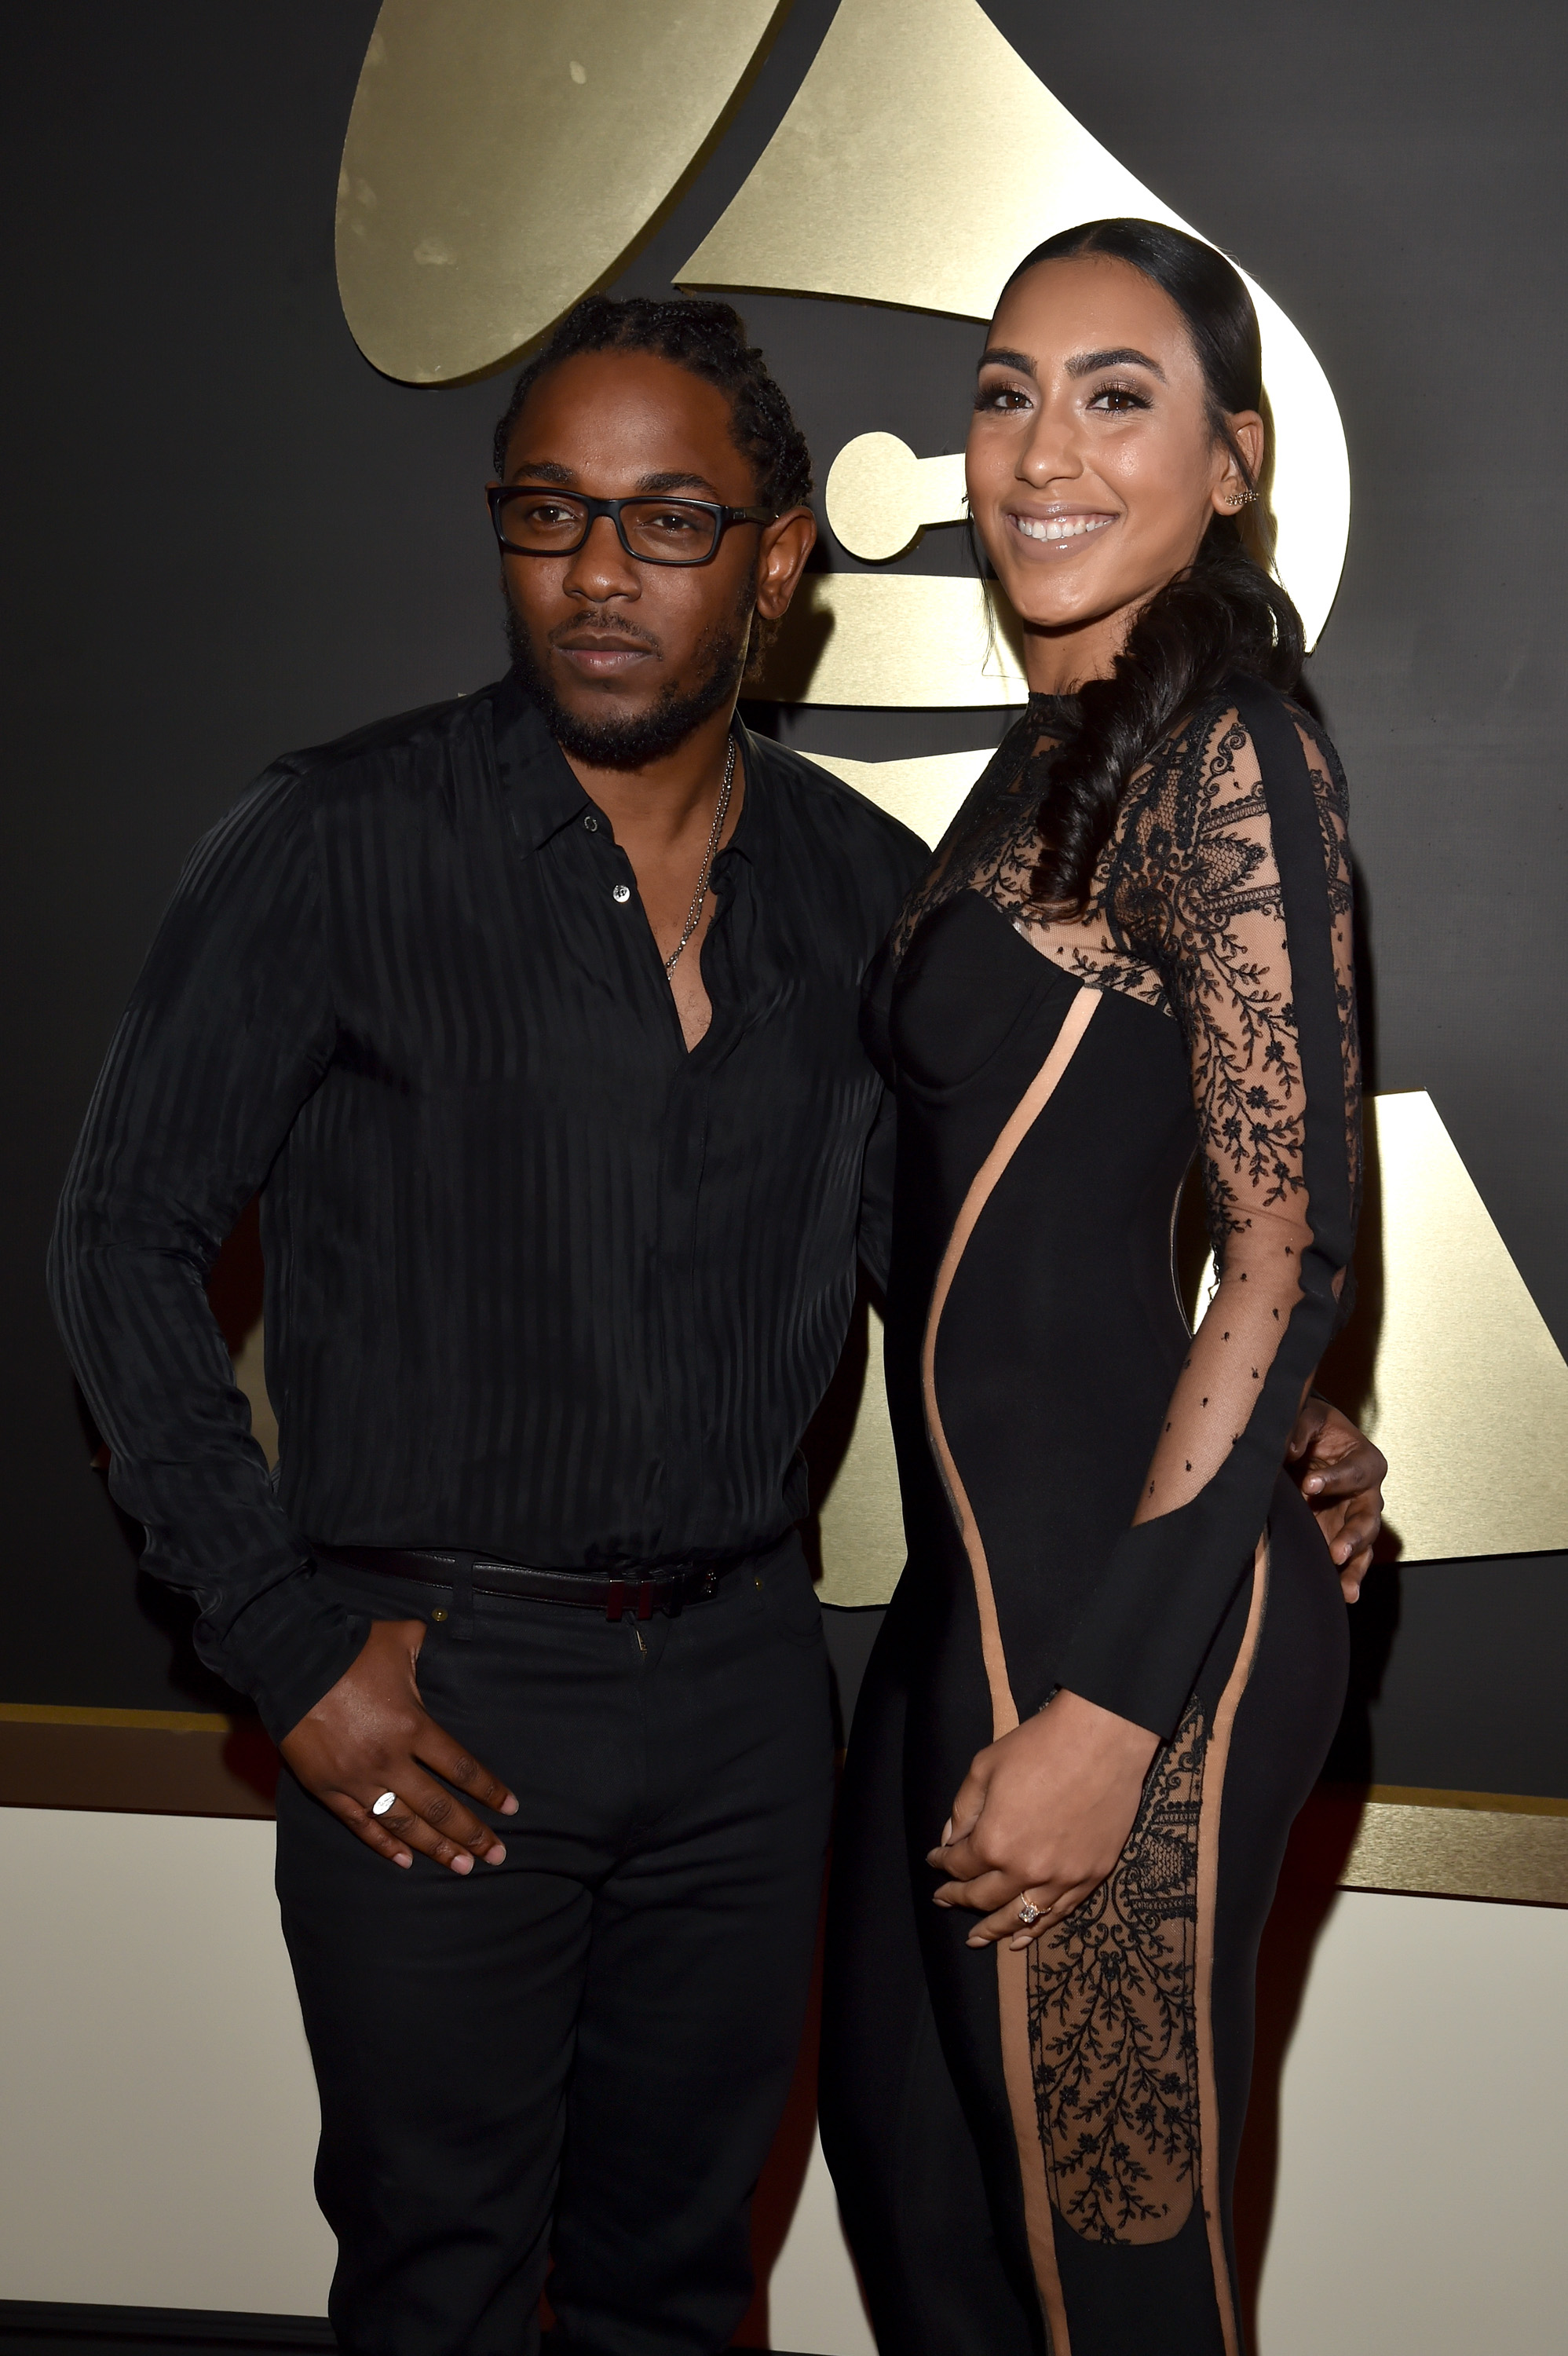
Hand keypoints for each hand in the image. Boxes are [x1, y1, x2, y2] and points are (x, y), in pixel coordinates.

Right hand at [279, 1619, 517, 1872]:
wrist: (292, 1662)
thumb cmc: (349, 1649)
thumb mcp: (400, 1640)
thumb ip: (426, 1648)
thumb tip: (438, 1639)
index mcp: (414, 1726)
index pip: (462, 1768)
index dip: (489, 1791)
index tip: (510, 1808)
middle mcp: (390, 1761)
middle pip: (439, 1807)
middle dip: (472, 1833)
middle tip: (496, 1854)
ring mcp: (358, 1780)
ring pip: (404, 1824)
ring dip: (436, 1848)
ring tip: (462, 1866)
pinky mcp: (328, 1789)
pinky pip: (362, 1825)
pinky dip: (385, 1845)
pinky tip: (407, 1861)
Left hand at [926, 1689, 1158, 1949]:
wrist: (1103, 1739)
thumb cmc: (1039, 1746)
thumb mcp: (985, 1768)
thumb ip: (963, 1810)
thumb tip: (950, 1841)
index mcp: (995, 1842)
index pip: (959, 1865)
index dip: (943, 1864)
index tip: (935, 1860)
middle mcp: (1026, 1870)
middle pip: (985, 1898)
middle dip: (960, 1899)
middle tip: (944, 1900)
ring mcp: (1063, 1878)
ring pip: (1022, 1917)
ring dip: (995, 1930)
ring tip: (977, 1939)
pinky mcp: (1092, 1876)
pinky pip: (1059, 1913)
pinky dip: (1037, 1929)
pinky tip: (1021, 1939)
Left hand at [1286, 1397, 1385, 1601]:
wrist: (1307, 1441)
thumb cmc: (1314, 1426)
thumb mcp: (1309, 1416)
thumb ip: (1301, 1428)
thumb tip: (1288, 1447)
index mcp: (1365, 1460)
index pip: (1356, 1472)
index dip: (1335, 1479)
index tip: (1310, 1485)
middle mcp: (1367, 1493)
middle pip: (1367, 1517)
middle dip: (1354, 1535)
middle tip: (1337, 1550)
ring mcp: (1354, 1518)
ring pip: (1363, 1545)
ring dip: (1354, 1564)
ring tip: (1346, 1587)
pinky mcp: (1340, 1534)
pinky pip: (1351, 1560)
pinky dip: (1348, 1577)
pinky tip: (1345, 1595)